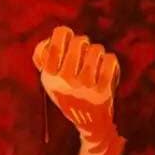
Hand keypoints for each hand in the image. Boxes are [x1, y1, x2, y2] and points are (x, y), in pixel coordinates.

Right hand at [33, 25, 124, 154]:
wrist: (88, 122)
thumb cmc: (68, 94)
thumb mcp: (49, 80)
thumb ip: (43, 58)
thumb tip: (48, 39)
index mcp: (49, 74)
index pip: (59, 36)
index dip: (65, 33)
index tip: (68, 38)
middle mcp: (66, 79)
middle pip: (80, 40)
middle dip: (83, 43)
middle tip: (83, 52)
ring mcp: (85, 85)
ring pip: (97, 49)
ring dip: (97, 53)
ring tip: (94, 62)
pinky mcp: (103, 89)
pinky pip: (111, 60)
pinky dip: (110, 62)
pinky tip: (105, 69)